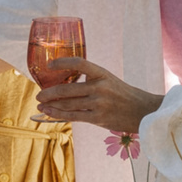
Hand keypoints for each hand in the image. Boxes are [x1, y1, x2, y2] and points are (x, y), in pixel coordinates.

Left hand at [33, 58, 162, 135]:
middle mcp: (100, 87)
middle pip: (67, 89)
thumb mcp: (109, 80)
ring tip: (40, 104)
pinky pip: (73, 116)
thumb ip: (91, 80)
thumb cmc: (123, 95)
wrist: (143, 111)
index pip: (80, 63)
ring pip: (68, 104)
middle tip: (38, 94)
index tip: (49, 64)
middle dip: (49, 92)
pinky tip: (49, 112)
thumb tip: (65, 83)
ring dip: (50, 104)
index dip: (63, 62)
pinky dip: (58, 114)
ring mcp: (99, 104)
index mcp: (103, 73)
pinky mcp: (98, 118)